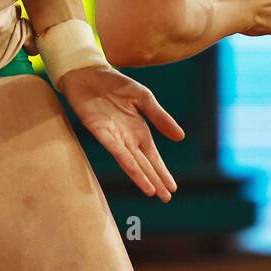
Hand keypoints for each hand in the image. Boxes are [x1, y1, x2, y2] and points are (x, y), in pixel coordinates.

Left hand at [58, 67, 184, 201]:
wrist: (88, 72)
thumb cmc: (115, 84)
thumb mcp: (144, 98)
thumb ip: (160, 117)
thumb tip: (181, 137)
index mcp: (139, 130)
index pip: (153, 156)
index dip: (162, 172)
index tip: (173, 188)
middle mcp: (127, 138)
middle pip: (144, 163)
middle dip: (156, 180)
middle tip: (167, 198)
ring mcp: (113, 136)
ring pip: (130, 161)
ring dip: (141, 177)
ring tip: (153, 192)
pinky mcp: (99, 131)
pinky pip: (114, 149)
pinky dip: (125, 161)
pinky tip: (133, 171)